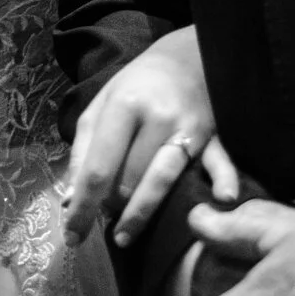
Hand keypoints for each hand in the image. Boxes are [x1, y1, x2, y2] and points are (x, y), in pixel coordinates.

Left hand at [64, 25, 239, 245]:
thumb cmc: (135, 86)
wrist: (185, 59)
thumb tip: (71, 200)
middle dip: (111, 204)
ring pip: (163, 180)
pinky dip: (223, 181)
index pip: (99, 167)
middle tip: (104, 213)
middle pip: (130, 179)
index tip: (72, 236)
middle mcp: (158, 116)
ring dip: (141, 213)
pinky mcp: (214, 137)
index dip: (83, 206)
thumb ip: (83, 151)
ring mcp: (189, 127)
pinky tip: (223, 199)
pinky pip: (219, 163)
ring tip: (124, 235)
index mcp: (125, 105)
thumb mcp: (99, 107)